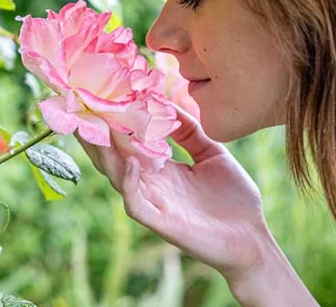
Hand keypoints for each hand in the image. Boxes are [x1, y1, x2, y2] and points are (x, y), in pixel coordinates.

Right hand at [75, 105, 269, 279]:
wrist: (255, 240)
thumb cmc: (235, 200)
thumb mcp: (212, 154)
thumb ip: (190, 132)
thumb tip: (169, 104)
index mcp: (162, 169)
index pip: (128, 143)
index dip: (114, 122)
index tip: (102, 95)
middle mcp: (152, 185)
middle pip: (113, 159)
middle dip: (95, 136)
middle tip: (79, 109)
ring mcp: (155, 204)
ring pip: (117, 178)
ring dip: (103, 155)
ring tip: (93, 130)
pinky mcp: (162, 223)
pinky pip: (135, 203)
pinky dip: (129, 183)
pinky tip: (130, 162)